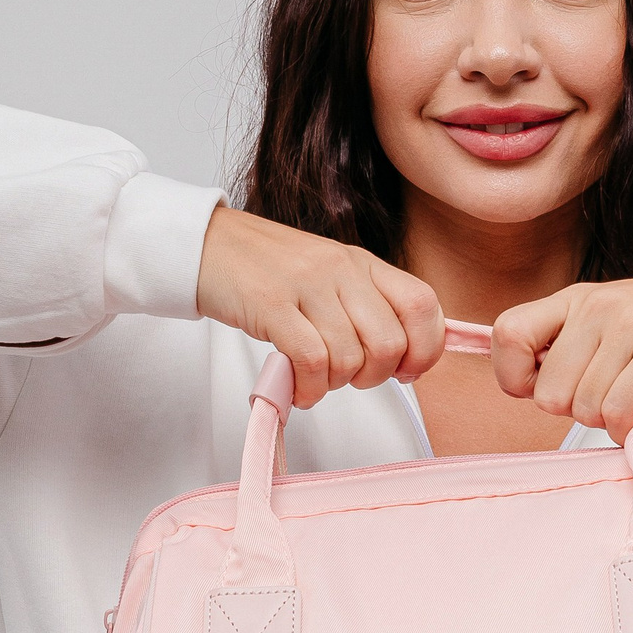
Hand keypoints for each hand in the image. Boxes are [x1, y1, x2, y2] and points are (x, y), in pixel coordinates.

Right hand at [196, 206, 444, 407]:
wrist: (207, 245)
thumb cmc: (268, 270)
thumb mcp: (329, 277)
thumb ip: (366, 308)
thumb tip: (403, 360)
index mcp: (363, 264)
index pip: (423, 305)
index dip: (425, 349)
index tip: (406, 370)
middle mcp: (342, 270)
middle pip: (390, 343)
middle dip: (373, 377)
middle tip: (347, 377)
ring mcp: (307, 285)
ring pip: (350, 358)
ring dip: (333, 384)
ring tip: (312, 377)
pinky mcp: (272, 305)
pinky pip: (311, 361)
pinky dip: (308, 388)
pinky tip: (297, 387)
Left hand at [491, 255, 632, 440]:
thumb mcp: (624, 317)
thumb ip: (580, 346)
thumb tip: (538, 391)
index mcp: (580, 296)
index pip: (507, 334)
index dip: (517, 376)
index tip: (547, 389)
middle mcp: (597, 306)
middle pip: (546, 393)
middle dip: (578, 411)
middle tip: (616, 397)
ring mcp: (628, 326)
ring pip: (582, 409)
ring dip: (612, 419)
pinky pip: (618, 413)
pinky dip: (632, 429)